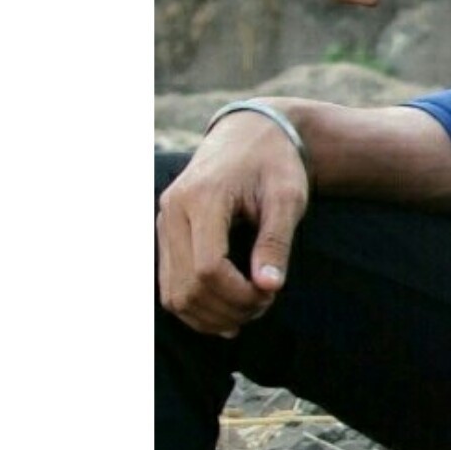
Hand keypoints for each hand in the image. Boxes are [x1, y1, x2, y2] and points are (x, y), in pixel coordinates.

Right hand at [157, 114, 310, 337]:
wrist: (250, 133)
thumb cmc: (275, 163)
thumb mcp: (287, 197)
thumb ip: (276, 241)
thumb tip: (269, 286)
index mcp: (202, 198)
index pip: (208, 268)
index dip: (239, 294)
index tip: (270, 294)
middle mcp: (172, 211)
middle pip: (187, 287)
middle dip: (228, 309)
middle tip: (264, 304)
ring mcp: (163, 223)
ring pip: (173, 294)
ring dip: (211, 315)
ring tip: (249, 310)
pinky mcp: (165, 233)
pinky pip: (170, 285)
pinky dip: (196, 307)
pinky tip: (228, 313)